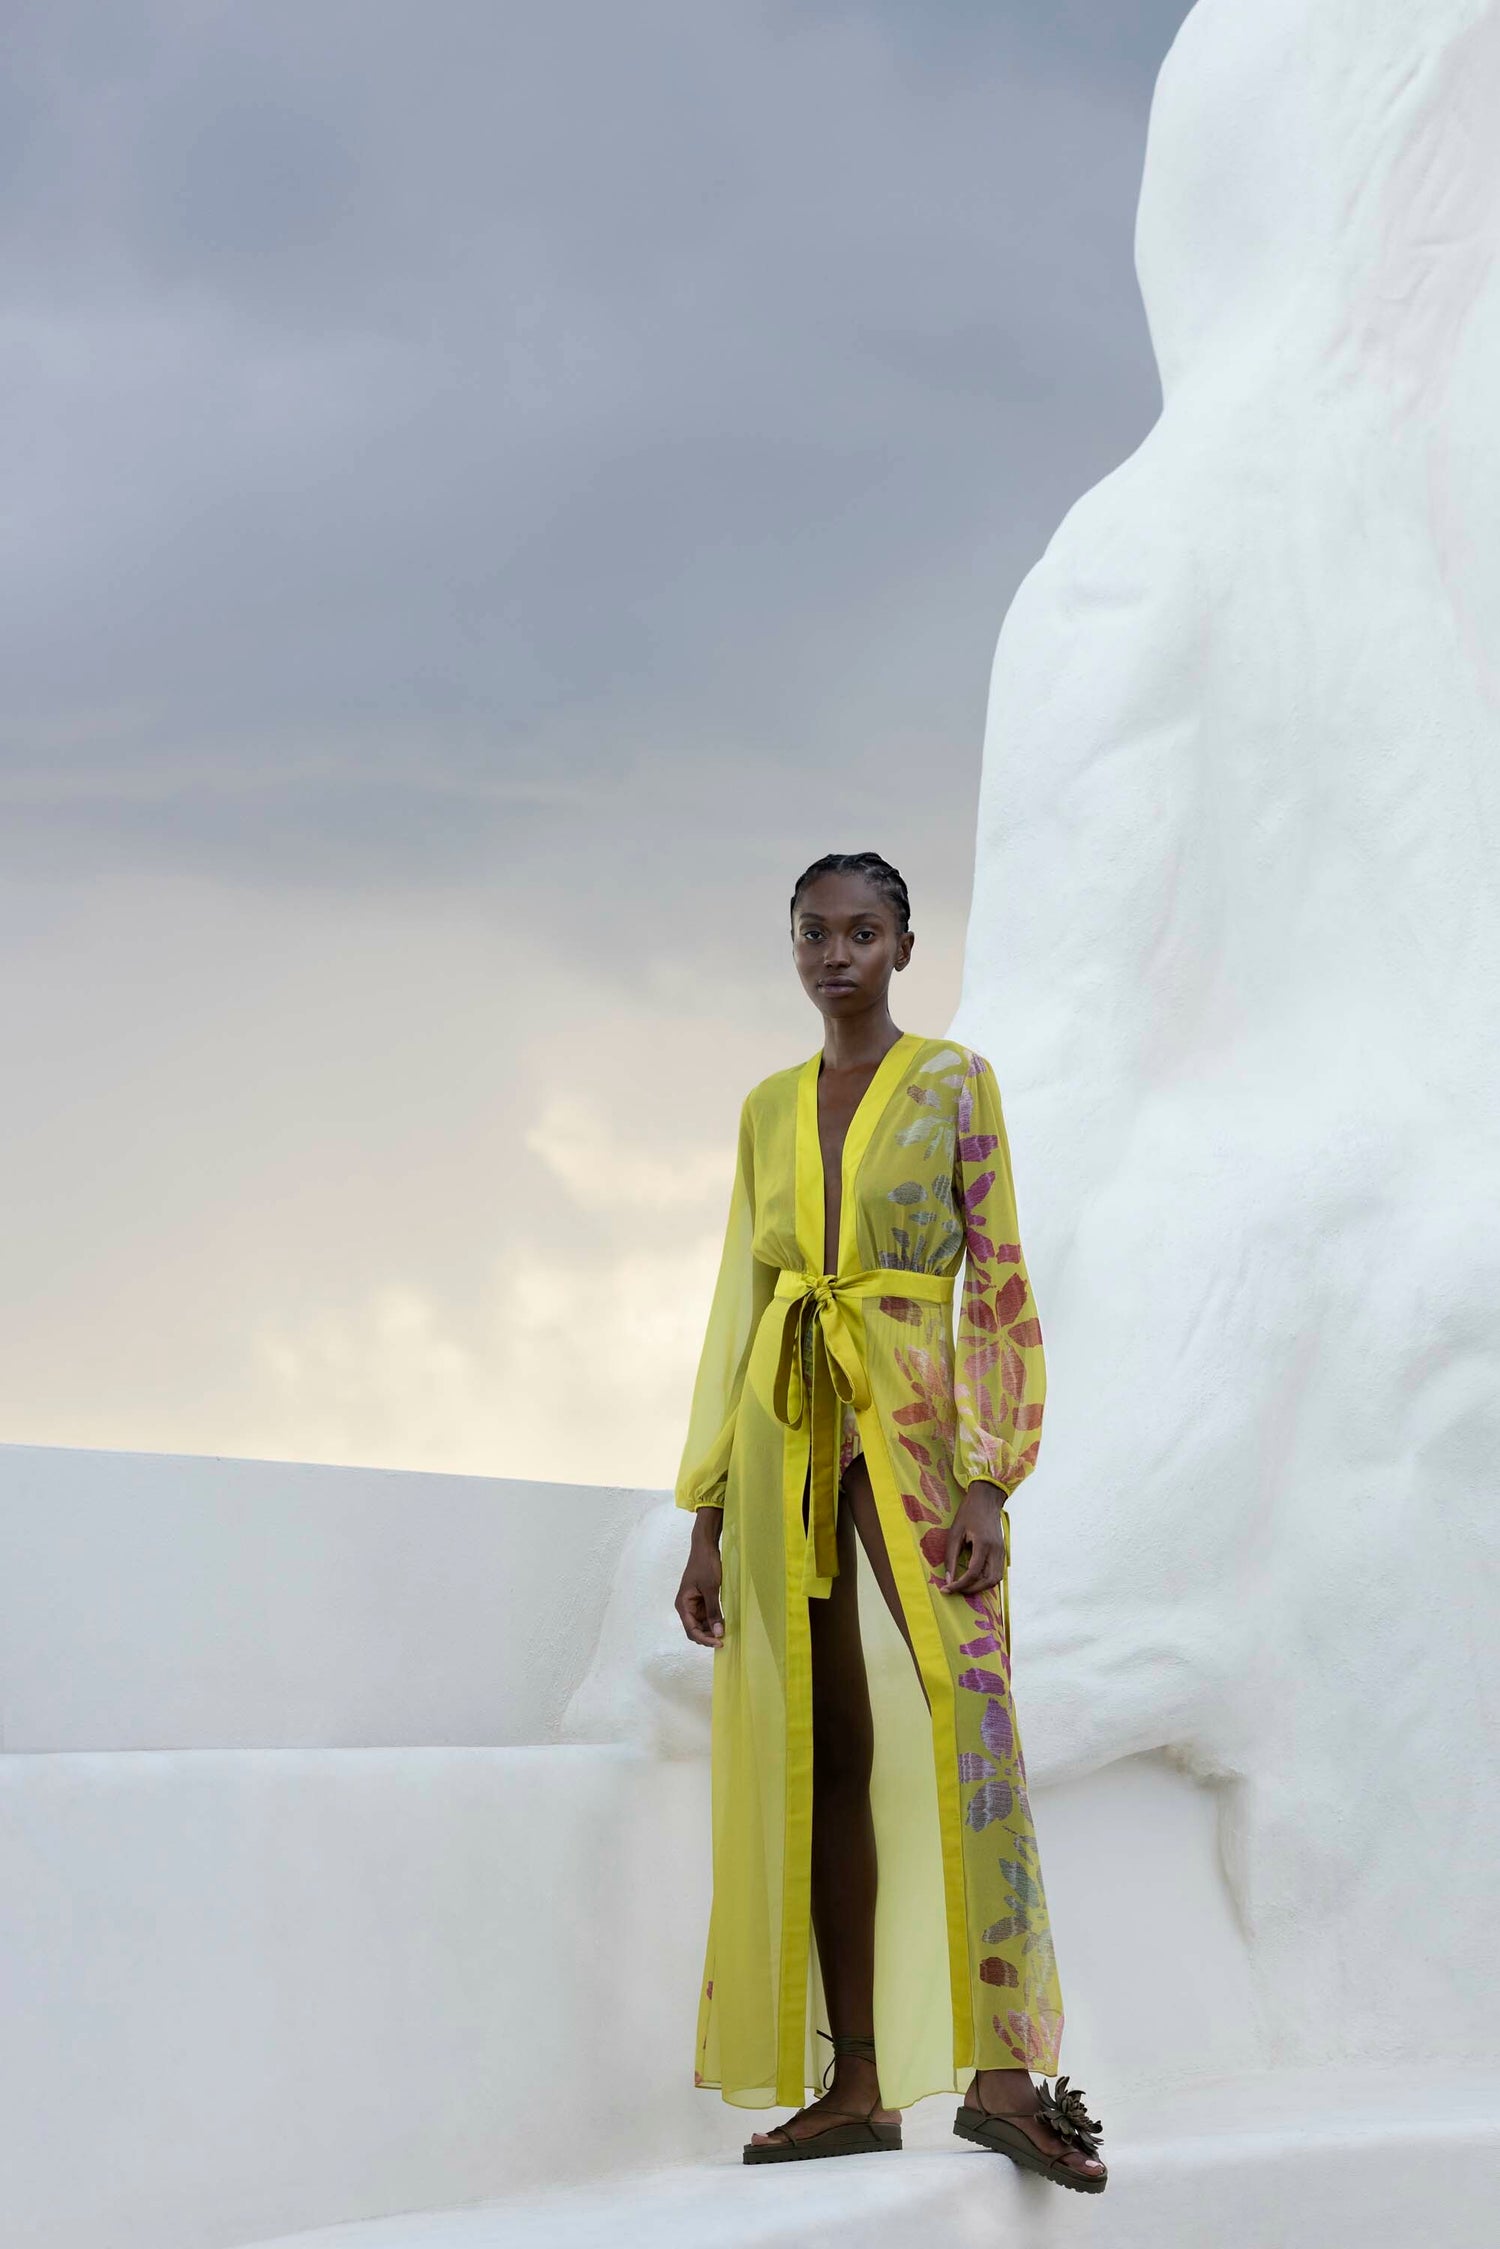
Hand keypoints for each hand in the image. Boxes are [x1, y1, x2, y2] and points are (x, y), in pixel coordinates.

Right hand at [675, 1505, 724, 1646]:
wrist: (705, 1547)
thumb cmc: (705, 1565)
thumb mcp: (711, 1589)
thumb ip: (713, 1612)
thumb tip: (718, 1632)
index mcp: (683, 1605)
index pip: (691, 1630)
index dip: (704, 1639)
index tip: (719, 1642)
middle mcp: (686, 1606)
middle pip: (695, 1629)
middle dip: (708, 1636)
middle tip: (724, 1640)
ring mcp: (694, 1604)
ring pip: (701, 1624)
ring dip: (712, 1629)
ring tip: (726, 1632)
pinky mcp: (701, 1599)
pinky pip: (706, 1615)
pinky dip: (714, 1620)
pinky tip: (724, 1622)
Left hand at [939, 1481, 1007, 1594]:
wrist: (986, 1499)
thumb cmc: (968, 1513)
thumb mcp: (954, 1533)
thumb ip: (951, 1557)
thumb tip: (948, 1579)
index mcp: (984, 1544)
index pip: (973, 1573)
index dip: (959, 1585)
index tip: (947, 1589)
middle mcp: (996, 1550)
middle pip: (989, 1581)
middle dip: (972, 1590)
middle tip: (956, 1589)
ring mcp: (1002, 1551)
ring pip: (996, 1579)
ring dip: (981, 1587)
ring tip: (964, 1586)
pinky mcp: (1002, 1552)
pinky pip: (997, 1572)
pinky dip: (986, 1579)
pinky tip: (974, 1578)